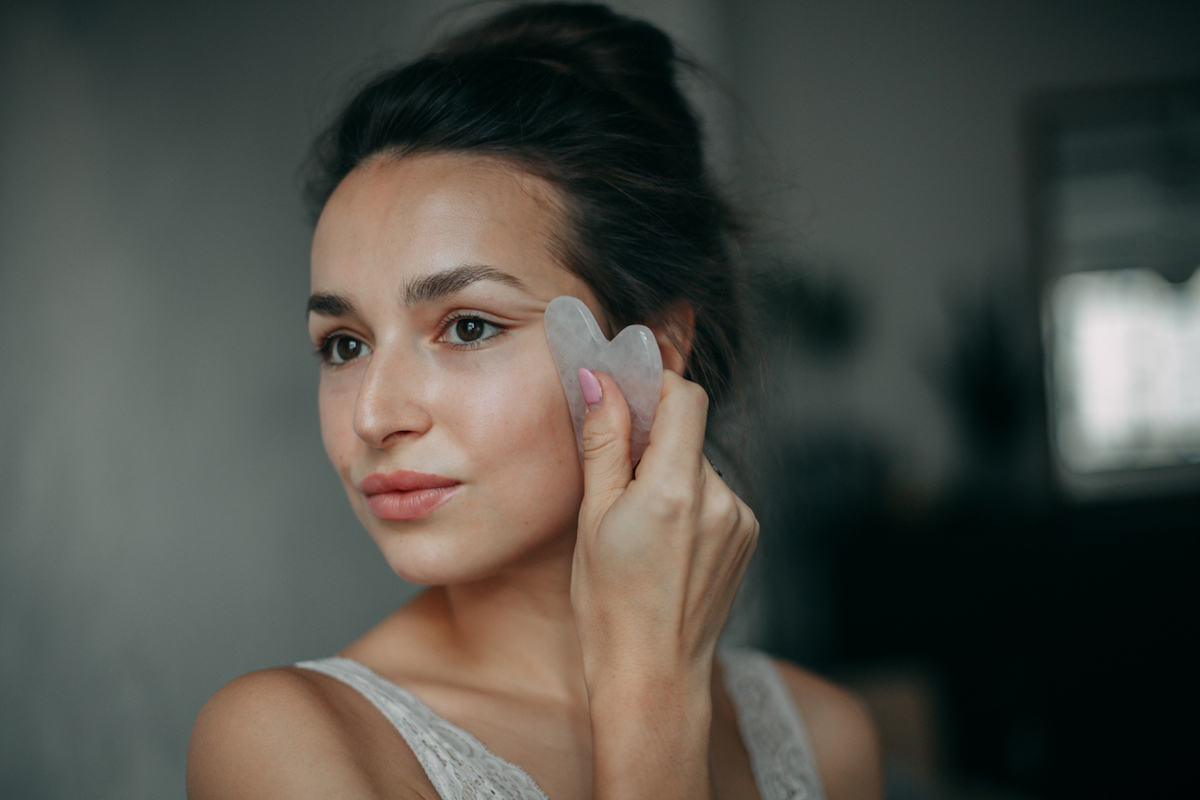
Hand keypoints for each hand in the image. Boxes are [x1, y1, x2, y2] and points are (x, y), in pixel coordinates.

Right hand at [570, 367, 757, 693]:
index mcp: (676, 490)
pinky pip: (714, 495)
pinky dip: (689, 501)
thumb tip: (599, 381)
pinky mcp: (747, 535)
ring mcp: (740, 519)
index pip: (686, 398)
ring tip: (640, 525)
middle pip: (688, 433)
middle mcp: (720, 499)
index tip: (626, 395)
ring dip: (670, 474)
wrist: (653, 675)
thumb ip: (603, 442)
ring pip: (699, 465)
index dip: (655, 387)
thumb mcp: (593, 518)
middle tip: (615, 479)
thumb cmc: (610, 605)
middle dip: (652, 441)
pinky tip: (665, 542)